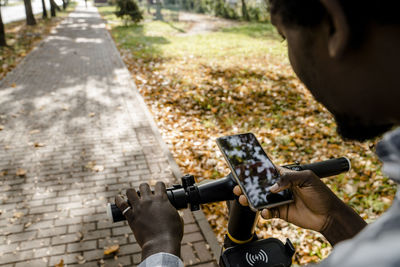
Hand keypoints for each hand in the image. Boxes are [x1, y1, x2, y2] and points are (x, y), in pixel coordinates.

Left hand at [115, 182, 183, 259]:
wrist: (161, 244)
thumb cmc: (172, 234)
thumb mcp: (178, 219)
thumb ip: (175, 212)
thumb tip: (176, 212)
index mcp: (162, 199)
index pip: (159, 184)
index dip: (158, 186)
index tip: (158, 190)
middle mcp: (149, 200)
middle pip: (144, 186)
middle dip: (144, 188)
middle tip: (145, 195)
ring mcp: (139, 208)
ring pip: (130, 191)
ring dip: (131, 192)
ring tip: (132, 196)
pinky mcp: (131, 217)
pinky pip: (121, 205)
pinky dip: (118, 200)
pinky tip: (118, 198)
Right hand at [234, 167, 365, 244]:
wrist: (329, 216)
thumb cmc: (321, 194)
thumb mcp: (307, 179)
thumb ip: (289, 178)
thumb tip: (273, 186)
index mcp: (286, 176)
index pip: (267, 171)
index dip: (256, 171)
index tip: (244, 171)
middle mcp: (280, 187)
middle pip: (260, 186)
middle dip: (248, 186)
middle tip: (239, 188)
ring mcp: (279, 200)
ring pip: (261, 199)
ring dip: (251, 199)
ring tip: (245, 199)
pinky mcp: (281, 212)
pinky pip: (267, 212)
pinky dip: (264, 212)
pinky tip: (265, 211)